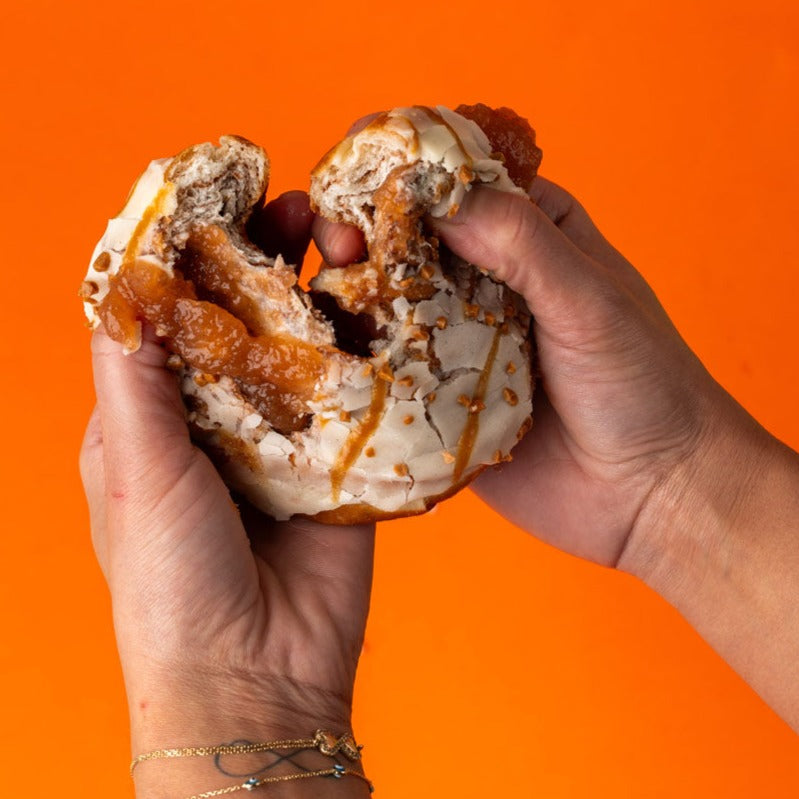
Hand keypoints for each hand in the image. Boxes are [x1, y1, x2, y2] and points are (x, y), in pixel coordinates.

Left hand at [80, 191, 373, 795]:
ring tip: (342, 241)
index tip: (226, 196)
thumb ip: (134, 378)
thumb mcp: (132, 469)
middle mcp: (226, 415)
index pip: (180, 312)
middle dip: (270, 258)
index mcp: (161, 413)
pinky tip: (382, 301)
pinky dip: (369, 345)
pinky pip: (358, 391)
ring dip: (323, 290)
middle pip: (250, 316)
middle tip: (298, 209)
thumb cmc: (171, 580)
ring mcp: (289, 434)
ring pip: (309, 343)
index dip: (199, 252)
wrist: (255, 673)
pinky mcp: (343, 458)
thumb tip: (126, 281)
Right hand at [314, 174, 798, 731]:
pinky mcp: (439, 397)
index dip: (406, 164)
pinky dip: (357, 355)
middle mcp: (486, 282)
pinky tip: (330, 350)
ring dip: (352, 289)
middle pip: (409, 237)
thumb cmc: (642, 385)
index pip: (458, 179)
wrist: (649, 493)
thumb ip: (522, 243)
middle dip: (365, 226)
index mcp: (530, 235)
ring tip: (327, 286)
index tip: (361, 164)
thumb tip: (440, 193)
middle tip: (337, 238)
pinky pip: (388, 368)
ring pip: (389, 300)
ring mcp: (458, 340)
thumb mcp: (590, 301)